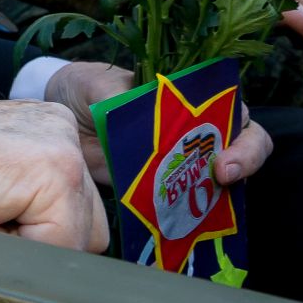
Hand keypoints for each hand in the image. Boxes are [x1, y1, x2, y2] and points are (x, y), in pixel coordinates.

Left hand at [0, 92, 108, 251]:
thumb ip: (30, 258)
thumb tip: (52, 278)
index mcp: (56, 174)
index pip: (72, 247)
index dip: (32, 258)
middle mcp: (66, 141)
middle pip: (89, 226)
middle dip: (48, 237)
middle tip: (0, 229)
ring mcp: (58, 124)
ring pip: (81, 201)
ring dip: (49, 214)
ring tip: (1, 206)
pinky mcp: (46, 118)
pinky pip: (66, 171)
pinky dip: (42, 187)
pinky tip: (7, 186)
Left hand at [44, 61, 272, 188]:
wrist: (57, 119)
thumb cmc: (84, 89)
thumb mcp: (96, 84)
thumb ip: (117, 94)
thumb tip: (131, 106)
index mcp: (183, 95)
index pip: (229, 105)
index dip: (239, 122)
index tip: (223, 140)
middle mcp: (191, 127)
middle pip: (242, 140)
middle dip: (245, 157)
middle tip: (225, 173)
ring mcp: (180, 159)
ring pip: (220, 175)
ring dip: (223, 188)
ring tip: (213, 197)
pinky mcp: (160, 186)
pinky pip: (186, 200)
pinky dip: (193, 210)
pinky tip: (186, 218)